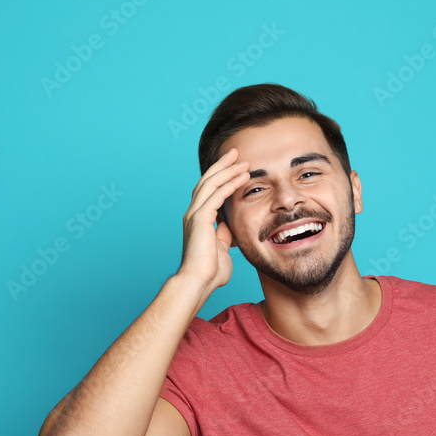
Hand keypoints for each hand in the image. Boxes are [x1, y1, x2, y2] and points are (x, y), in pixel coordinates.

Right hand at [178, 147, 249, 294]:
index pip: (209, 191)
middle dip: (222, 165)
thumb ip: (224, 235)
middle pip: (207, 181)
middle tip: (235, 152)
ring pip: (210, 183)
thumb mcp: (222, 249)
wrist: (198, 283)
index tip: (235, 166)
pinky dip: (229, 184)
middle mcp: (193, 213)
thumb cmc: (210, 272)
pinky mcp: (200, 219)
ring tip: (242, 160)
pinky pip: (216, 195)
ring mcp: (195, 215)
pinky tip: (242, 177)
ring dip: (227, 170)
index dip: (221, 177)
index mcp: (198, 219)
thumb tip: (230, 227)